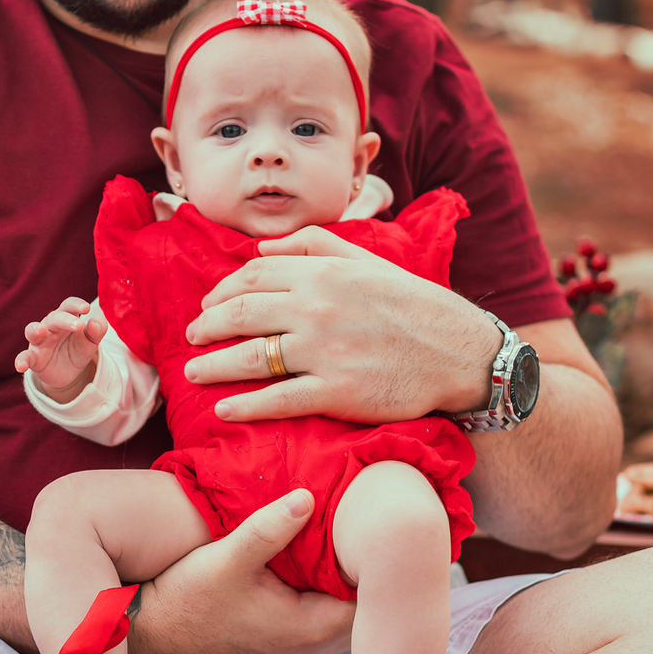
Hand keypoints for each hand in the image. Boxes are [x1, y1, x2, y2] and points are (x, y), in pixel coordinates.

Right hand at [14, 297, 105, 401]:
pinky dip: (21, 360)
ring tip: (41, 330)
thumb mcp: (90, 343)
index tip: (86, 309)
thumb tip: (97, 320)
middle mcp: (50, 327)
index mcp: (65, 319)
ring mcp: (39, 342)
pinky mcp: (33, 358)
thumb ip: (96, 331)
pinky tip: (20, 365)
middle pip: (54, 318)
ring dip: (36, 329)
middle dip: (65, 320)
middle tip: (79, 326)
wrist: (68, 374)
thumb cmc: (77, 350)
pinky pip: (25, 357)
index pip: (68, 306)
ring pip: (32, 331)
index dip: (76, 305)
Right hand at [127, 489, 354, 653]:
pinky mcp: (277, 651)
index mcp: (309, 630)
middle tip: (361, 531)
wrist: (143, 639)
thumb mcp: (228, 558)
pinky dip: (322, 598)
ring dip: (342, 587)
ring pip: (339, 619)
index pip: (373, 602)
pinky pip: (319, 624)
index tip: (372, 530)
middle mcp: (309, 651)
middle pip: (361, 612)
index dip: (377, 566)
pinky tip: (309, 568)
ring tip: (338, 544)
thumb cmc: (185, 602)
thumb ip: (271, 528)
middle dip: (364, 575)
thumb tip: (309, 496)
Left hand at [182, 227, 500, 425]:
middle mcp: (318, 307)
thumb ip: (314, 245)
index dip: (220, 291)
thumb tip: (261, 248)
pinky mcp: (336, 393)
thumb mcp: (368, 261)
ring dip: (212, 366)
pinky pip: (277, 400)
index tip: (207, 306)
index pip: (253, 276)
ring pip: (250, 357)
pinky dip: (244, 405)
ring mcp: (325, 351)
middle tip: (191, 338)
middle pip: (241, 313)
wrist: (461, 353)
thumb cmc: (414, 305)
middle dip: (206, 327)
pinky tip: (224, 409)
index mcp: (324, 272)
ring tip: (192, 372)